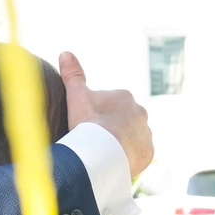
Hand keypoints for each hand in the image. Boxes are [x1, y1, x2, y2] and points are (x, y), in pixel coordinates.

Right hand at [60, 52, 151, 178]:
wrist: (101, 154)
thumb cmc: (88, 123)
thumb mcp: (76, 96)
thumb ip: (72, 75)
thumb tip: (65, 53)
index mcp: (124, 97)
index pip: (111, 105)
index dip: (98, 115)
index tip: (88, 126)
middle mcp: (140, 112)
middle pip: (124, 120)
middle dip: (113, 129)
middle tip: (95, 141)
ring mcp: (146, 133)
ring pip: (133, 137)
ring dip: (122, 143)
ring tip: (105, 154)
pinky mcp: (148, 152)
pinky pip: (139, 154)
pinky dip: (129, 157)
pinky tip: (115, 162)